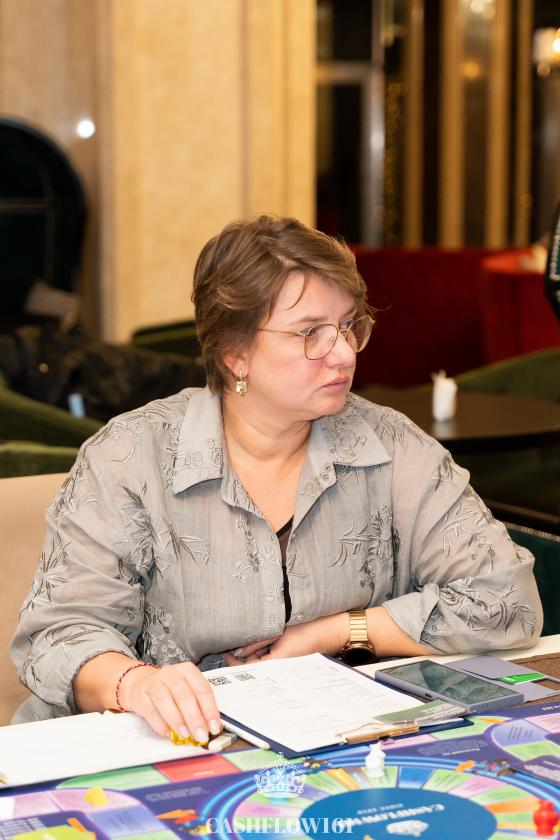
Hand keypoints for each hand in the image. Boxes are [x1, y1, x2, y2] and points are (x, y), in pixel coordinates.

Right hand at [118, 662, 221, 743]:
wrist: (141, 684)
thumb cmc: (170, 689)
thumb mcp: (188, 690)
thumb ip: (199, 705)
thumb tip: (210, 726)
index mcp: (187, 670)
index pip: (202, 689)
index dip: (210, 710)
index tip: (214, 727)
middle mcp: (171, 674)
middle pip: (185, 696)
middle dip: (195, 719)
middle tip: (201, 735)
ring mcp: (154, 683)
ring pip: (165, 701)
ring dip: (177, 721)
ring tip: (185, 734)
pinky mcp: (141, 695)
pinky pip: (151, 711)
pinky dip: (160, 724)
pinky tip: (167, 732)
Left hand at [224, 614, 347, 664]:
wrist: (331, 630)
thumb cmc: (309, 629)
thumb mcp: (278, 631)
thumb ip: (257, 642)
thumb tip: (238, 651)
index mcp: (277, 664)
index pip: (249, 670)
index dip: (234, 665)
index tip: (225, 654)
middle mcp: (281, 669)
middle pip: (255, 668)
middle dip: (243, 658)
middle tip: (232, 645)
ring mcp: (286, 666)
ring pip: (263, 663)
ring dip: (254, 654)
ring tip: (248, 639)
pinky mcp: (290, 661)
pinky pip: (272, 660)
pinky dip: (265, 652)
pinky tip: (262, 641)